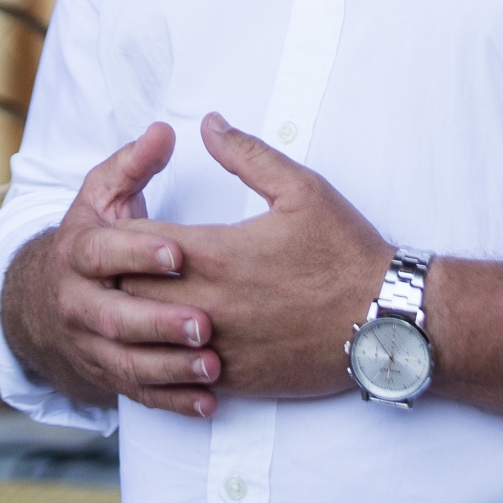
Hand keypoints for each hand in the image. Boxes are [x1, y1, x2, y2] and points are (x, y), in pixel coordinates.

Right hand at [0, 123, 222, 417]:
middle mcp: (78, 303)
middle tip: (205, 321)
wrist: (43, 304)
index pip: (103, 253)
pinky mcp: (106, 375)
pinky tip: (207, 402)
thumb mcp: (101, 196)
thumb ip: (134, 164)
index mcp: (77, 253)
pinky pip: (137, 393)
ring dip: (168, 368)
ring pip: (125, 362)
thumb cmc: (91, 241)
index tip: (179, 253)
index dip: (138, 252)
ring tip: (213, 365)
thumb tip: (166, 130)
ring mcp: (90, 344)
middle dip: (158, 322)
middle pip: (113, 317)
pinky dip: (171, 402)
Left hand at [117, 113, 393, 398]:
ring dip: (138, 316)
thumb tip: (209, 124)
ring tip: (139, 298)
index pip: (134, 243)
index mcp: (215, 254)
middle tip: (119, 260)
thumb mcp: (302, 189)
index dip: (120, 231)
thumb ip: (247, 154)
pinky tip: (170, 340)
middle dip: (119, 272)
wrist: (383, 322)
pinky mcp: (234, 378)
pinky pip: (178, 371)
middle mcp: (207, 304)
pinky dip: (167, 353)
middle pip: (128, 292)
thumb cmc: (345, 253)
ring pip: (147, 337)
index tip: (122, 221)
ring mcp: (218, 346)